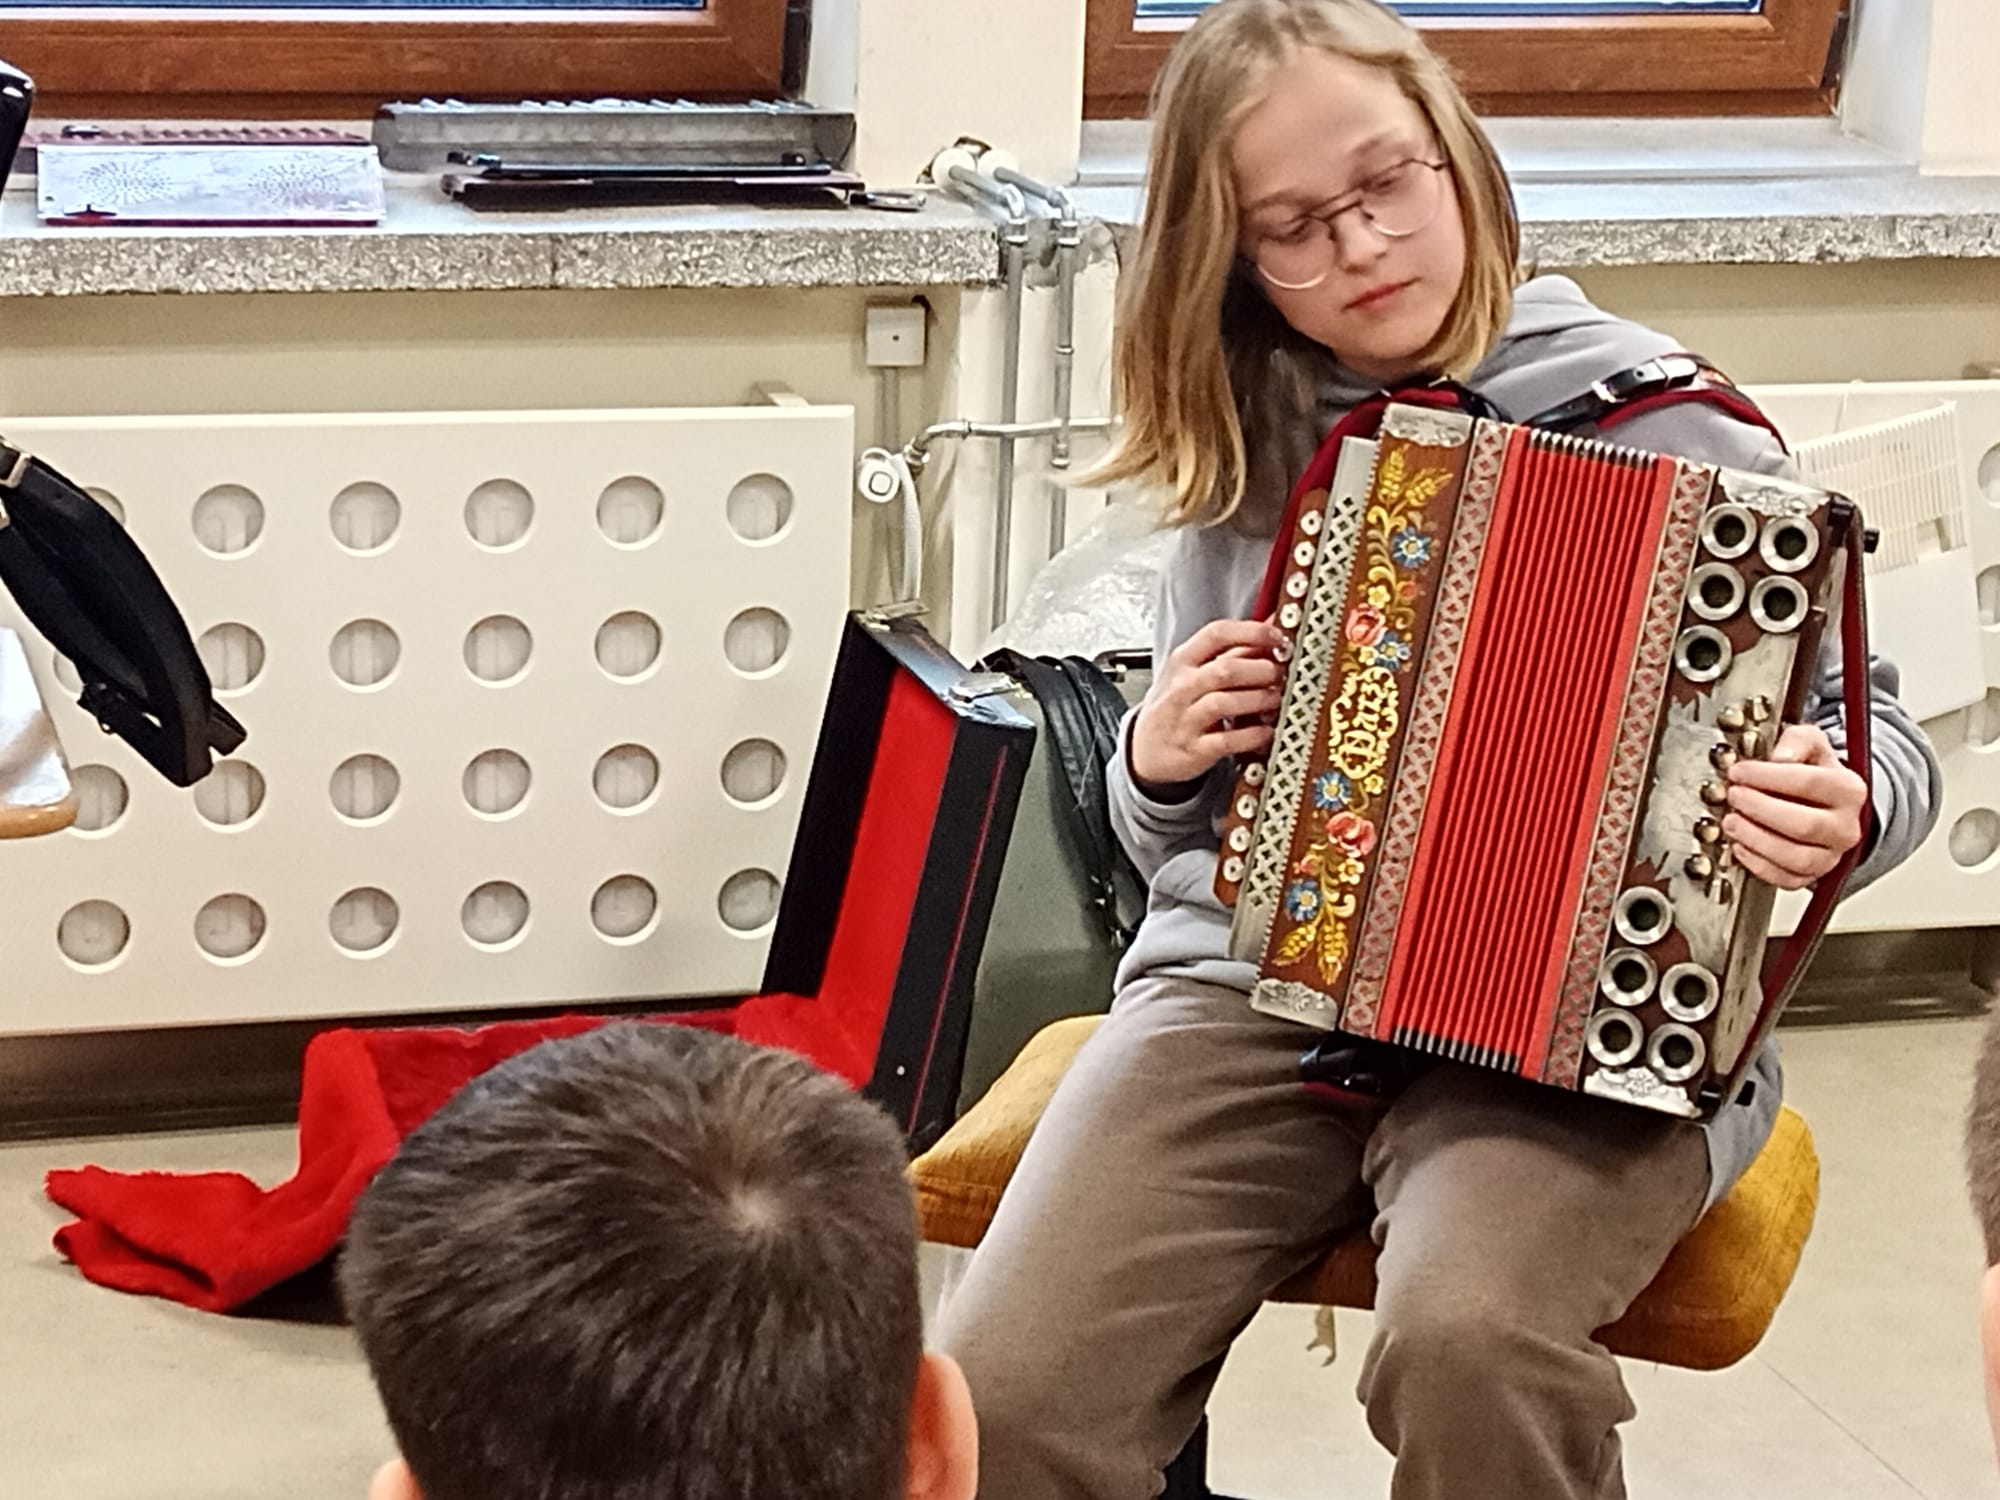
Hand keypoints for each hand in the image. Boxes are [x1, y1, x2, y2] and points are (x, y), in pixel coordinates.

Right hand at [1130, 618, 1287, 788]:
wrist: (1144, 750)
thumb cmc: (1175, 706)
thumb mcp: (1192, 673)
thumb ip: (1230, 653)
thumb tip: (1272, 628)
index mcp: (1183, 661)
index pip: (1217, 634)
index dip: (1253, 632)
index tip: (1277, 638)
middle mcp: (1182, 688)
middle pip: (1227, 669)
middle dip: (1263, 670)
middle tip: (1281, 675)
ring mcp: (1186, 719)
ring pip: (1226, 702)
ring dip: (1260, 700)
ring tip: (1275, 701)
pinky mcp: (1195, 750)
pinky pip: (1228, 740)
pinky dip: (1253, 735)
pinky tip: (1266, 731)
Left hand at [1722, 723, 1866, 889]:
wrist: (1821, 804)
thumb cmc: (1812, 772)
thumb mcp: (1809, 744)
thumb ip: (1796, 741)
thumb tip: (1780, 757)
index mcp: (1849, 791)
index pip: (1809, 783)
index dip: (1768, 777)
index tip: (1739, 772)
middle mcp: (1845, 827)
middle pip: (1803, 824)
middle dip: (1759, 809)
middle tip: (1734, 796)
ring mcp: (1831, 856)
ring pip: (1796, 857)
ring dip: (1756, 839)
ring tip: (1731, 821)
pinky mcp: (1813, 876)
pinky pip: (1786, 879)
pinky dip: (1758, 864)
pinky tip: (1739, 845)